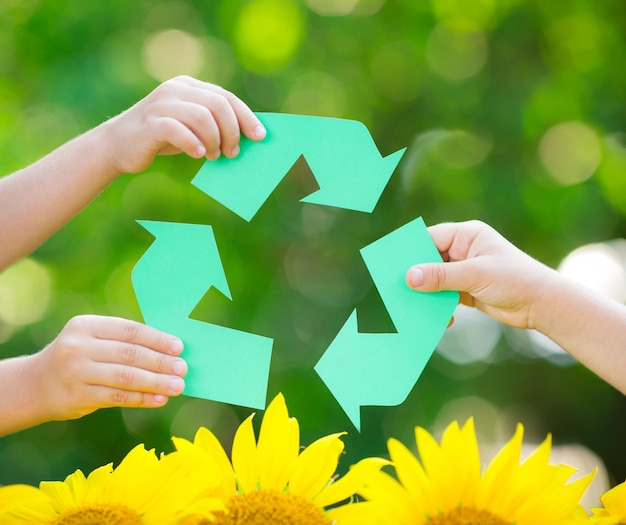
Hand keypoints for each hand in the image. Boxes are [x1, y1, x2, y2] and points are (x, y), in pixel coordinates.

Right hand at [27, 315, 187, 421]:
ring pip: (126, 377)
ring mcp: (76, 372)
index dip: (157, 339)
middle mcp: (78, 346)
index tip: (179, 347)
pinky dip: (142, 398)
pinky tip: (159, 399)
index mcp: (86, 325)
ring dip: (156, 382)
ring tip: (177, 386)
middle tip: (183, 368)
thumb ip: (122, 342)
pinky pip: (118, 397)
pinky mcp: (77, 396)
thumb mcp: (91, 340)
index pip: (129, 330)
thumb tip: (168, 351)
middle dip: (161, 362)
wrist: (33, 385)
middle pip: (130, 354)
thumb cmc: (77, 358)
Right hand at [101, 75, 265, 174]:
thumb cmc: (162, 138)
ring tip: (214, 156)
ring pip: (202, 116)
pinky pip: (178, 130)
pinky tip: (198, 154)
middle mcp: (176, 89)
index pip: (226, 96)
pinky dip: (193, 144)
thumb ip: (213, 125)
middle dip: (232, 131)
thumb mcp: (190, 127)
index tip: (260, 136)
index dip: (246, 116)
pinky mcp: (150, 122)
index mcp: (189, 86)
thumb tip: (247, 138)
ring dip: (215, 140)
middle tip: (233, 153)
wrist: (118, 146)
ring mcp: (161, 103)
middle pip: (218, 104)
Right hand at [405, 220, 555, 329]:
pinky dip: (438, 306)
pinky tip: (437, 319)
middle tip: (397, 288)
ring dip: (426, 294)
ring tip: (412, 306)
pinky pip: (443, 295)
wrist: (542, 305)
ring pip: (435, 279)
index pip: (430, 238)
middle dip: (416, 275)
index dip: (411, 250)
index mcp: (467, 235)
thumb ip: (441, 276)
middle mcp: (464, 250)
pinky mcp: (467, 290)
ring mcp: (464, 270)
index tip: (392, 264)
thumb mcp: (475, 275)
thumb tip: (409, 277)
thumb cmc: (515, 280)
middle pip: (429, 259)